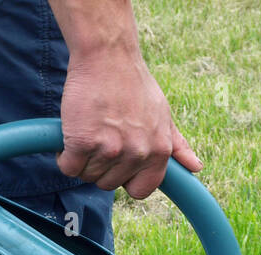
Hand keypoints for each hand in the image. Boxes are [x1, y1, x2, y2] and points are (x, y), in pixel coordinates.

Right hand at [55, 49, 202, 198]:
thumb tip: (196, 167)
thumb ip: (177, 145)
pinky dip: (64, 157)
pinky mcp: (83, 141)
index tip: (117, 165)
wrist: (107, 56)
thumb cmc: (133, 84)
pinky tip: (69, 138)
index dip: (126, 181)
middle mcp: (137, 153)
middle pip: (109, 184)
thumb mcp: (163, 114)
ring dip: (82, 160)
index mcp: (159, 151)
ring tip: (86, 133)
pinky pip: (69, 167)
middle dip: (100, 167)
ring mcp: (110, 149)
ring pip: (87, 176)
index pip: (140, 191)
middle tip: (98, 139)